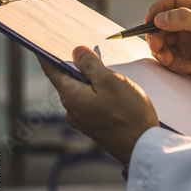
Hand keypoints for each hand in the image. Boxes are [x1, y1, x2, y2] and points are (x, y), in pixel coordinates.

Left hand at [39, 46, 159, 163]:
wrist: (143, 146)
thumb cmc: (129, 114)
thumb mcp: (110, 81)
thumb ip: (90, 65)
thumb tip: (76, 52)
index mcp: (72, 96)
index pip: (51, 70)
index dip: (48, 55)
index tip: (47, 44)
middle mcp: (72, 110)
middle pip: (67, 80)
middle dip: (75, 66)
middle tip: (87, 52)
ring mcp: (82, 120)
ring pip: (80, 92)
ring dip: (88, 80)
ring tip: (106, 72)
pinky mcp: (94, 126)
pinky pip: (89, 103)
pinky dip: (95, 93)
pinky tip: (111, 91)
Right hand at [145, 0, 190, 106]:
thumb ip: (186, 20)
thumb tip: (160, 18)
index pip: (172, 3)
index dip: (158, 10)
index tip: (149, 21)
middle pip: (162, 25)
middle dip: (157, 36)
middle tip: (157, 47)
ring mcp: (188, 43)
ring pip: (163, 43)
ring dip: (163, 52)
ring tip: (171, 60)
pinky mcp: (185, 59)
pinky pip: (169, 59)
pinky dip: (174, 64)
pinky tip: (188, 68)